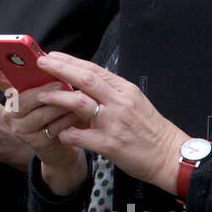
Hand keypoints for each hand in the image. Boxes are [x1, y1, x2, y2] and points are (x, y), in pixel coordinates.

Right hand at [0, 50, 86, 193]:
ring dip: (59, 106)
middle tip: (60, 83)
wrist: (63, 143)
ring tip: (76, 98)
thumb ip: (42, 78)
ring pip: (38, 115)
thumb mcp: (48, 91)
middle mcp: (10, 112)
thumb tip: (47, 58)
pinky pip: (51, 129)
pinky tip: (76, 115)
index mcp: (12, 94)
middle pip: (21, 99)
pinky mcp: (35, 143)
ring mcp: (20, 129)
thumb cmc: (55, 112)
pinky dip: (66, 120)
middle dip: (43, 91)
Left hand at [30, 52, 188, 195]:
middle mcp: (120, 102)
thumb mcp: (134, 102)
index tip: (52, 56)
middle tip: (41, 64)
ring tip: (41, 95)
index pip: (94, 69)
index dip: (70, 61)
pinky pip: (81, 135)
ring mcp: (115, 123)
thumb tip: (86, 81)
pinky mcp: (110, 144)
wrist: (170, 155)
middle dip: (60, 68)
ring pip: (79, 102)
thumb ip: (111, 92)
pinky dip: (66, 133)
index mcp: (126, 90)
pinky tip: (58, 132)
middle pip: (85, 78)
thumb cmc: (150, 130)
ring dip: (57, 97)